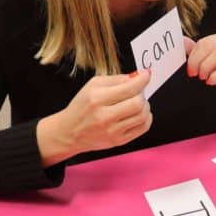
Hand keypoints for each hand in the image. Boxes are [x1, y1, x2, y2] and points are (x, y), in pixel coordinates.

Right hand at [38, 70, 152, 165]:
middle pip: (138, 103)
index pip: (129, 88)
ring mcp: (112, 131)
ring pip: (143, 116)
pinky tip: (137, 114)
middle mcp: (104, 116)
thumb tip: (138, 76)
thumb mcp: (93, 85)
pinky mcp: (118, 141)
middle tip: (137, 92)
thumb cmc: (82, 107)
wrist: (70, 132)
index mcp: (97, 99)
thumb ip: (117, 79)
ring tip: (136, 103)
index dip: (143, 79)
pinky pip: (143, 128)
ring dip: (145, 106)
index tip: (146, 74)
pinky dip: (146, 118)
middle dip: (142, 94)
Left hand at [185, 33, 215, 109]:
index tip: (190, 68)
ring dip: (206, 67)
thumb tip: (182, 41)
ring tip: (202, 77)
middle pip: (211, 45)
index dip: (193, 55)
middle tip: (193, 73)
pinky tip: (211, 82)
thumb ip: (197, 52)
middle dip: (197, 60)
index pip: (205, 41)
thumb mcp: (210, 64)